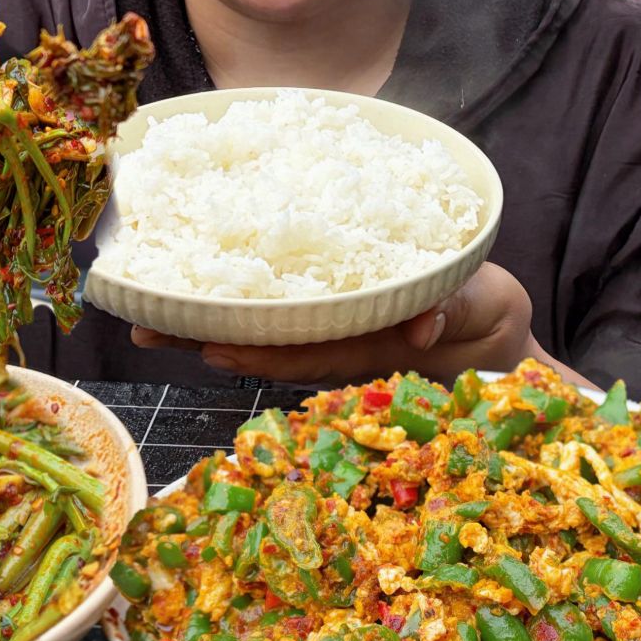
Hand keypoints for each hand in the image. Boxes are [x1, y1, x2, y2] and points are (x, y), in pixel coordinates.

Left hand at [132, 261, 575, 386]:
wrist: (498, 334)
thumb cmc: (490, 320)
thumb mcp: (488, 310)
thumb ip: (458, 312)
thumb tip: (423, 326)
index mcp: (369, 349)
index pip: (303, 354)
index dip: (257, 351)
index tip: (210, 342)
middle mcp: (336, 345)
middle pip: (263, 345)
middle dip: (203, 336)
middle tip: (146, 325)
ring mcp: (328, 332)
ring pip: (258, 329)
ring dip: (202, 321)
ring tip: (143, 309)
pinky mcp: (327, 314)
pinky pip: (274, 309)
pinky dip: (231, 299)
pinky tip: (185, 286)